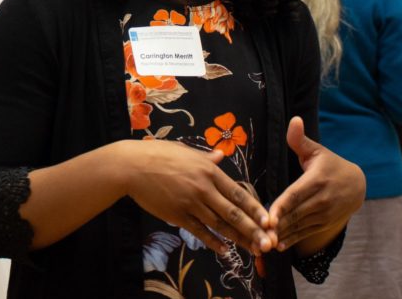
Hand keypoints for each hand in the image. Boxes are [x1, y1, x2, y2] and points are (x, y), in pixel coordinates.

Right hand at [121, 140, 275, 255]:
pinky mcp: (177, 215)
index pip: (237, 193)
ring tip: (253, 250)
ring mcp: (190, 203)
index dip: (255, 208)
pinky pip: (199, 231)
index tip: (269, 220)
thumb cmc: (158, 154)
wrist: (131, 167)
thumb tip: (220, 156)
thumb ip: (205, 157)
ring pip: (219, 224)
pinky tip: (224, 250)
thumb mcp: (185, 151)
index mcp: (207, 171)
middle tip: (268, 243)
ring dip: (237, 239)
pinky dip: (212, 242)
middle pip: (233, 212)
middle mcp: (202, 188)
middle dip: (253, 229)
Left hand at [268, 117, 364, 251]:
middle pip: (296, 214)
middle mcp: (322, 199)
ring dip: (282, 235)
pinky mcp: (325, 224)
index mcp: (317, 179)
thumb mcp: (317, 150)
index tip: (268, 216)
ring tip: (263, 242)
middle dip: (278, 225)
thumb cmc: (329, 164)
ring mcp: (325, 214)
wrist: (358, 184)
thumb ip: (300, 139)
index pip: (296, 194)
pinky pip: (306, 233)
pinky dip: (292, 239)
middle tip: (258, 233)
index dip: (282, 207)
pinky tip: (278, 245)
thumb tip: (294, 120)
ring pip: (300, 226)